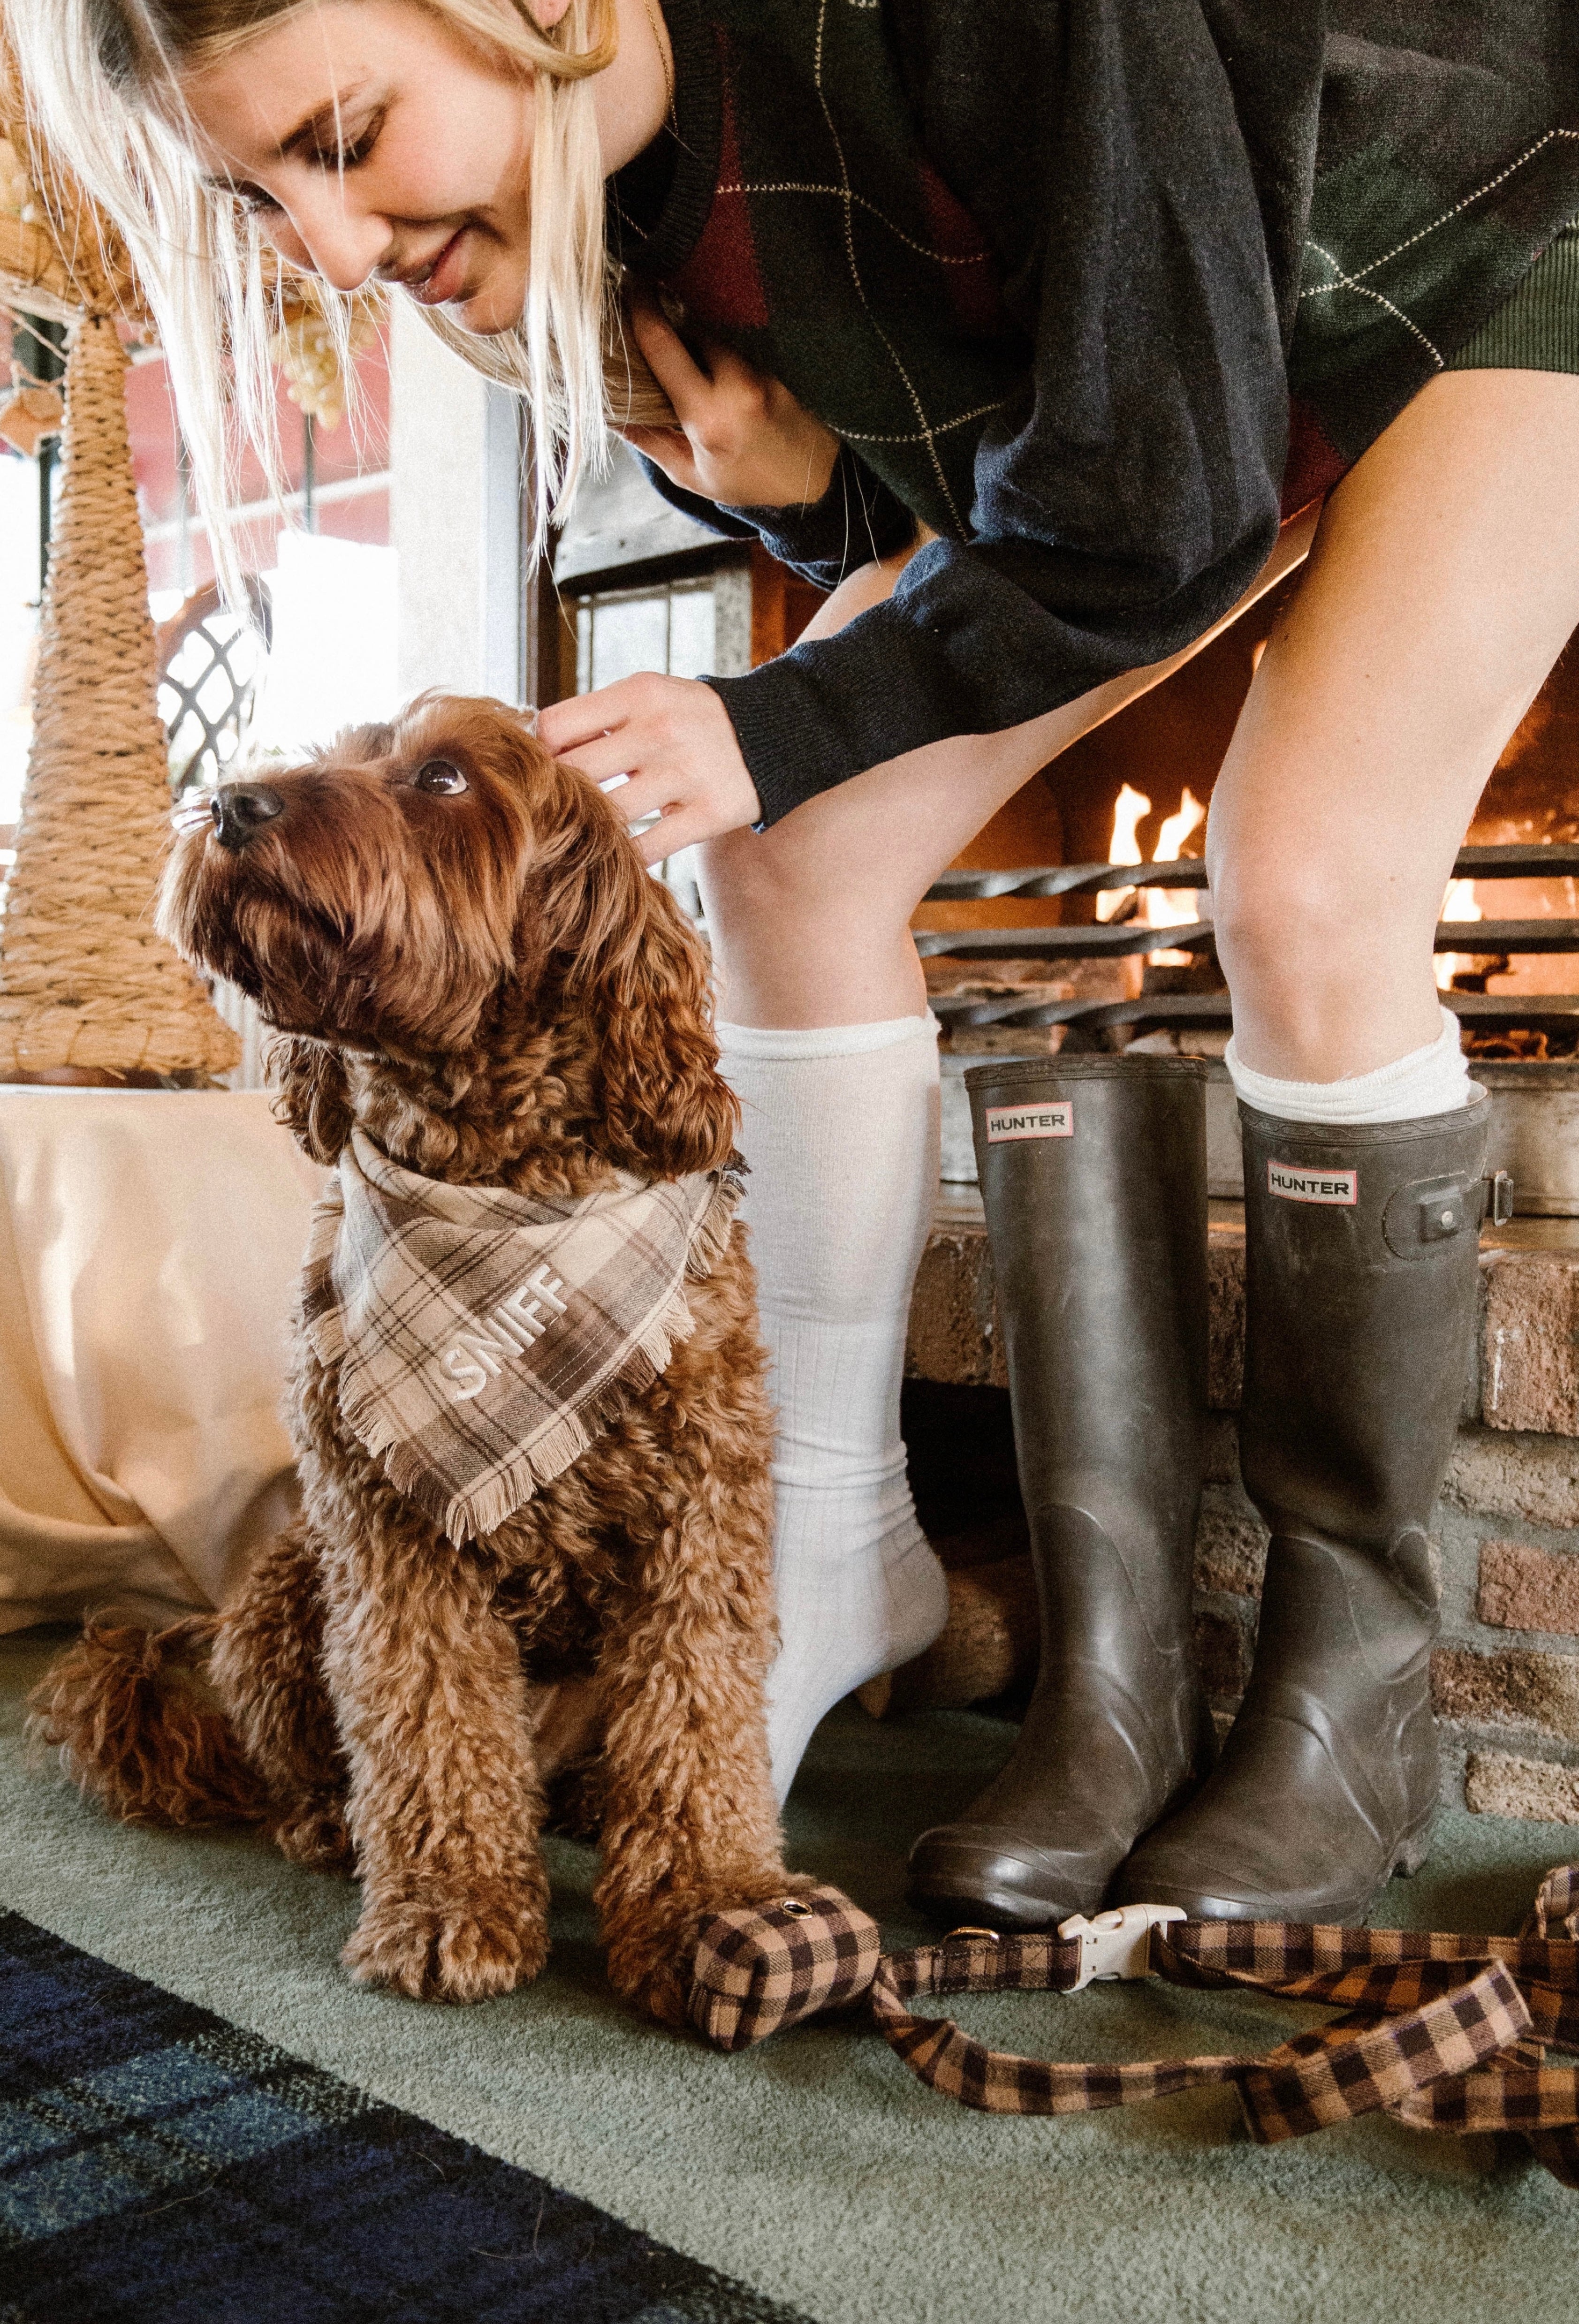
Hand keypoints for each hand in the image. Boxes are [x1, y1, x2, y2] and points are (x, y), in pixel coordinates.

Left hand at [537, 675, 761, 863]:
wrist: (778, 733)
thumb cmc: (693, 719)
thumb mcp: (650, 697)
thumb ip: (598, 717)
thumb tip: (532, 748)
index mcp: (638, 694)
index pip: (556, 726)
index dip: (540, 754)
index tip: (545, 770)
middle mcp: (660, 730)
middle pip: (576, 773)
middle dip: (558, 796)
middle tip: (555, 812)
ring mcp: (687, 773)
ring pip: (610, 814)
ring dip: (592, 829)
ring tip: (586, 834)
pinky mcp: (709, 813)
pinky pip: (648, 848)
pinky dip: (627, 856)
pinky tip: (622, 853)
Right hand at [621, 295, 840, 509]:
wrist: (815, 481)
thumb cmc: (749, 483)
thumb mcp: (692, 475)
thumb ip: (651, 442)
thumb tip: (611, 413)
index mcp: (707, 416)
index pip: (663, 345)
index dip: (641, 309)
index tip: (627, 285)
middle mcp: (736, 386)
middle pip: (688, 332)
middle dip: (666, 329)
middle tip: (650, 335)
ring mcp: (760, 373)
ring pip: (714, 339)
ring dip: (694, 345)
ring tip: (686, 368)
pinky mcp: (775, 366)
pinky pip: (735, 350)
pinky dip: (718, 355)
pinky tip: (714, 373)